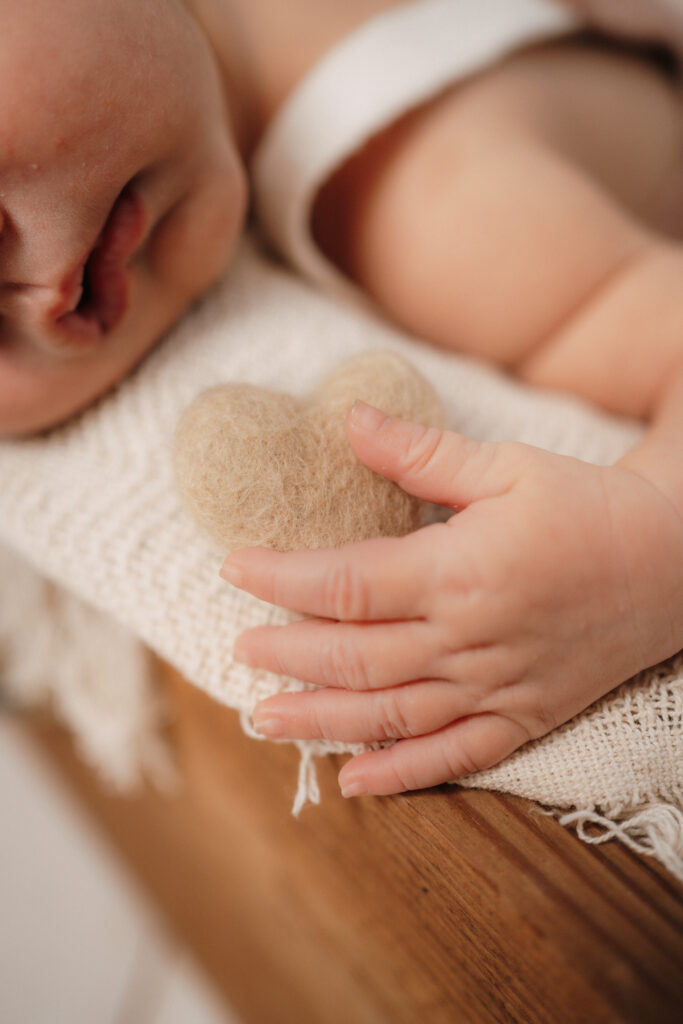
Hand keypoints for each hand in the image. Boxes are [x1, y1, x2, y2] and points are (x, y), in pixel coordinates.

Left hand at [221, 402, 682, 797]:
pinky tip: (354, 779)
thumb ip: (421, 452)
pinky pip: (457, 757)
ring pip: (391, 715)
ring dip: (320, 721)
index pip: (347, 583)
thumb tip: (348, 420)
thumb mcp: (507, 466)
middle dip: (287, 654)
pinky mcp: (525, 715)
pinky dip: (403, 774)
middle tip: (240, 650)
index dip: (282, 578)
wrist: (673, 560)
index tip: (236, 569)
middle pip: (355, 657)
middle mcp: (471, 638)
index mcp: (461, 569)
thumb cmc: (587, 506)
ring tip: (263, 720)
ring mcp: (498, 686)